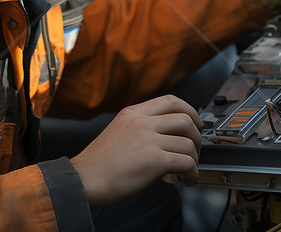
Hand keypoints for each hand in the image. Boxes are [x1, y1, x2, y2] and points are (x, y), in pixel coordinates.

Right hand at [70, 94, 202, 208]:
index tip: (195, 123)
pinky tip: (186, 179)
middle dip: (197, 136)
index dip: (190, 111)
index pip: (171, 100)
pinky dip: (192, 173)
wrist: (84, 180)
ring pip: (189, 143)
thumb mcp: (117, 131)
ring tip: (188, 170)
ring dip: (195, 159)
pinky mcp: (154, 161)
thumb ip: (139, 127)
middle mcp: (142, 122)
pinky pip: (186, 163)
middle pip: (186, 119)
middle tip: (195, 150)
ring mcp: (148, 140)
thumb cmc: (98, 164)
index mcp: (133, 113)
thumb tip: (164, 135)